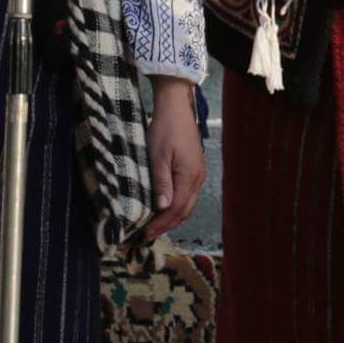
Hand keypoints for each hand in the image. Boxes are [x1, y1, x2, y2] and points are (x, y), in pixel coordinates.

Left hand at [142, 75, 205, 235]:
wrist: (177, 107)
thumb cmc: (165, 129)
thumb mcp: (158, 155)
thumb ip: (161, 182)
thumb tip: (163, 207)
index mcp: (190, 177)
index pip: (176, 210)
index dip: (161, 224)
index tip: (145, 233)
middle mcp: (198, 179)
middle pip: (184, 211)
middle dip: (167, 225)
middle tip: (147, 235)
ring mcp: (199, 174)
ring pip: (187, 204)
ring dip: (172, 217)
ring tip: (154, 225)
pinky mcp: (195, 169)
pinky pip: (188, 194)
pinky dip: (176, 205)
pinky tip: (164, 206)